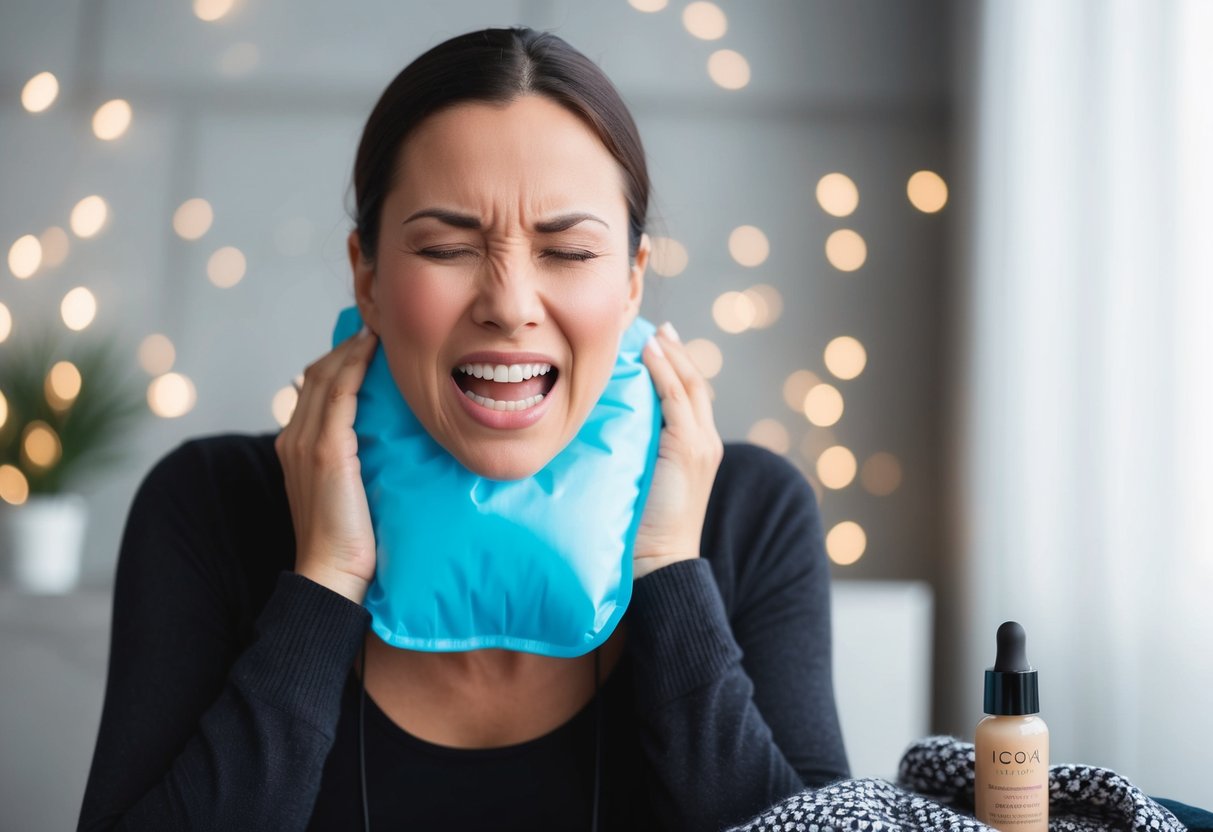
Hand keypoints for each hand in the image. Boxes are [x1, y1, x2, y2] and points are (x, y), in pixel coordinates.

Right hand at [274, 325, 378, 603]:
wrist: (332, 576)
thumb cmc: (351, 541)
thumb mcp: (351, 490)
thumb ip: (358, 460)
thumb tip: (388, 440)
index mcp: (295, 445)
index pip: (315, 386)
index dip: (342, 359)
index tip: (373, 340)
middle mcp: (293, 437)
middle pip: (318, 372)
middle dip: (348, 345)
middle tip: (382, 323)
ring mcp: (305, 442)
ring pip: (326, 375)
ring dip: (353, 347)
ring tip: (381, 328)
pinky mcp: (325, 451)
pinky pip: (338, 394)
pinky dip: (354, 366)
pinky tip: (374, 350)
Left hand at [633, 322, 723, 579]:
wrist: (659, 561)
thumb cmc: (642, 528)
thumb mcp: (642, 479)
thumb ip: (637, 451)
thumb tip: (606, 427)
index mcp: (698, 447)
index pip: (690, 396)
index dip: (675, 366)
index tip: (657, 343)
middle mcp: (706, 440)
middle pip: (695, 382)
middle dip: (675, 351)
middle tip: (655, 328)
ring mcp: (702, 443)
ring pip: (689, 384)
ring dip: (669, 354)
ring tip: (649, 333)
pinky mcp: (690, 447)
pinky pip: (677, 397)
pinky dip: (663, 370)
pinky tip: (647, 353)